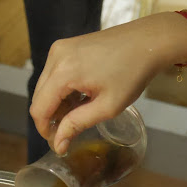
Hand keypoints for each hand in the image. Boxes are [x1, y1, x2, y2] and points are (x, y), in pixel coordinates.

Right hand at [30, 12, 186, 154]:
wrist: (148, 41)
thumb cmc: (132, 73)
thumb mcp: (107, 106)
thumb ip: (77, 125)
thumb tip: (58, 145)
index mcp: (64, 72)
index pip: (39, 109)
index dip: (45, 130)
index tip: (58, 143)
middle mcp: (56, 57)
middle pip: (38, 97)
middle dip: (50, 118)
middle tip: (70, 130)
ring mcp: (59, 49)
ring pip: (44, 87)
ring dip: (56, 104)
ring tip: (79, 112)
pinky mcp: (66, 46)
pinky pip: (53, 75)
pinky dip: (61, 90)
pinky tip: (79, 97)